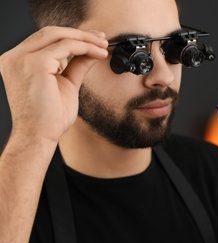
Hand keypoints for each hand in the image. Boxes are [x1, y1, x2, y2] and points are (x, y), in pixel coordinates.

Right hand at [0, 26, 107, 142]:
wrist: (39, 137)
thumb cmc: (49, 118)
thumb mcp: (66, 84)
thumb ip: (76, 66)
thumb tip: (92, 51)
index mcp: (18, 61)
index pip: (46, 39)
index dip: (71, 36)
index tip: (93, 40)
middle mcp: (15, 57)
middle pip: (51, 32)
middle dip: (81, 34)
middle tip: (102, 39)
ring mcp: (23, 59)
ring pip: (59, 35)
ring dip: (86, 39)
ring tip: (104, 46)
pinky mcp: (35, 64)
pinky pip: (66, 47)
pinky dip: (86, 47)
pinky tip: (99, 54)